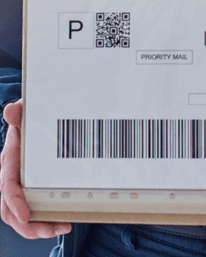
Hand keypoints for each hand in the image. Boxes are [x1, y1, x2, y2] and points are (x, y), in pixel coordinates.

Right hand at [0, 100, 70, 238]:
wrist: (38, 117)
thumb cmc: (32, 116)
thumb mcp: (28, 112)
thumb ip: (20, 112)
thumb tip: (11, 110)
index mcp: (10, 160)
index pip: (7, 186)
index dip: (14, 202)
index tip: (25, 215)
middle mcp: (13, 177)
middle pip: (11, 210)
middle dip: (28, 225)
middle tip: (50, 229)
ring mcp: (23, 185)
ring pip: (22, 216)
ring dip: (39, 227)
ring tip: (60, 227)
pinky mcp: (35, 189)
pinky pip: (35, 210)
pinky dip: (46, 220)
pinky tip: (64, 220)